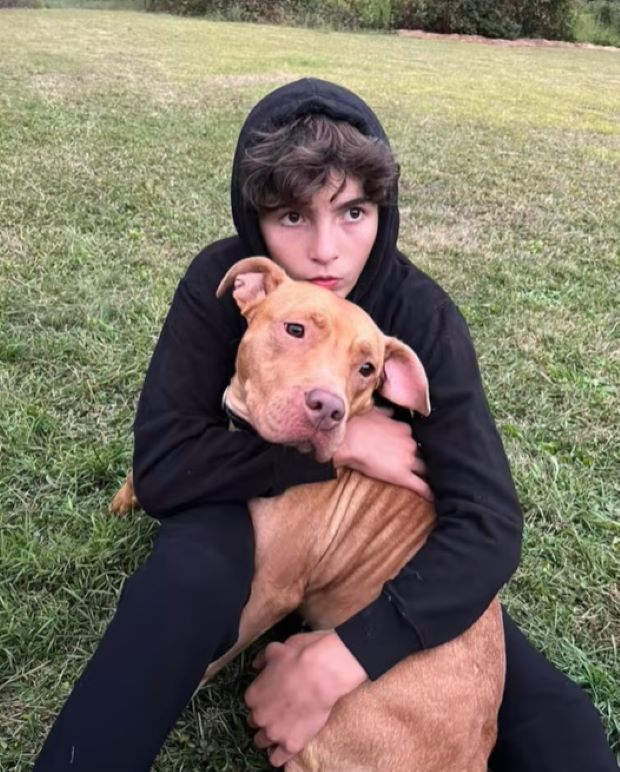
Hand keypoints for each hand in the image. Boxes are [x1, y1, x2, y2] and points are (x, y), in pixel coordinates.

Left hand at [245, 630, 366, 766]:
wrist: (320, 673)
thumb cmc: (298, 657)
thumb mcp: (275, 649)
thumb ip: (262, 659)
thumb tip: (256, 665)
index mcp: (253, 695)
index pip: (252, 703)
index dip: (263, 700)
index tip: (273, 697)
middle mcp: (259, 717)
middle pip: (255, 724)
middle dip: (265, 718)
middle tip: (279, 712)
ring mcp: (274, 733)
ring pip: (262, 742)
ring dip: (270, 738)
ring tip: (282, 731)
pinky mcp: (291, 744)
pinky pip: (278, 759)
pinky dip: (279, 756)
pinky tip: (285, 750)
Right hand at [333, 407, 432, 500]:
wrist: (349, 440)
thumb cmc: (358, 425)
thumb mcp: (374, 412)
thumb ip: (386, 413)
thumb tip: (390, 412)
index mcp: (404, 429)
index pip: (414, 438)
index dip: (414, 445)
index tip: (412, 449)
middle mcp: (410, 443)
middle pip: (424, 454)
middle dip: (426, 460)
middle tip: (429, 467)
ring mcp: (408, 460)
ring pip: (426, 469)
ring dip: (430, 475)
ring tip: (436, 483)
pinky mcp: (402, 476)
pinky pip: (420, 486)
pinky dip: (428, 493)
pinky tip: (434, 499)